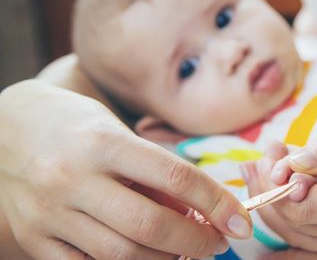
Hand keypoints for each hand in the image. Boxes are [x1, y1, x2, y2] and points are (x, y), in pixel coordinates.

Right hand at [0, 80, 251, 258]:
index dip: (217, 204)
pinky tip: (144, 258)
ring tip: (185, 251)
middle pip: (151, 225)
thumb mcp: (118, 132)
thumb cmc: (75, 124)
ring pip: (121, 254)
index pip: (176, 178)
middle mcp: (74, 178)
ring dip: (165, 259)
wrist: (7, 128)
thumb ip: (153, 173)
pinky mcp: (34, 237)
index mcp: (103, 142)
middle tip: (218, 242)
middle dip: (197, 241)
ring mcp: (50, 212)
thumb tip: (196, 212)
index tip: (240, 222)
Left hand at [240, 141, 316, 254]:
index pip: (307, 210)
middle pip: (304, 225)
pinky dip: (297, 248)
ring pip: (310, 238)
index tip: (265, 162)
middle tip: (257, 163)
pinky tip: (268, 254)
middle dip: (274, 193)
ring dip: (282, 209)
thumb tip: (290, 166)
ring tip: (261, 175)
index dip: (277, 190)